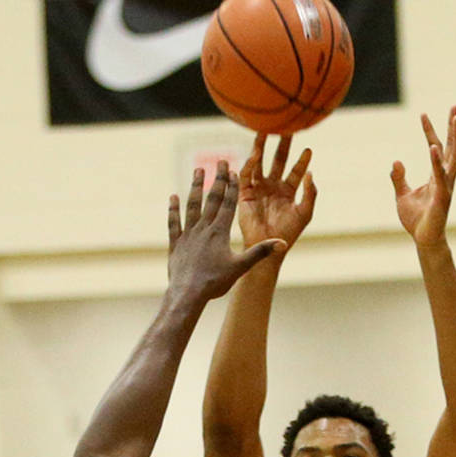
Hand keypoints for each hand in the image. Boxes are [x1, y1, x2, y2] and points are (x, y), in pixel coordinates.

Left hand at [167, 160, 284, 299]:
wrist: (187, 294)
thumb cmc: (214, 282)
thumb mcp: (240, 267)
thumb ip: (260, 252)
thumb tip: (282, 243)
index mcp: (220, 232)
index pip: (229, 204)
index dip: (233, 186)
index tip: (235, 170)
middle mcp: (203, 228)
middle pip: (212, 199)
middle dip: (218, 179)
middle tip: (220, 161)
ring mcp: (188, 235)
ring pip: (192, 205)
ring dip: (196, 187)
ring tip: (198, 170)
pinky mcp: (176, 244)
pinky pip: (174, 223)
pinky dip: (173, 210)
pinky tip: (173, 197)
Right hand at [238, 134, 316, 250]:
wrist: (268, 247)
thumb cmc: (288, 234)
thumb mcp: (305, 213)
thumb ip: (310, 193)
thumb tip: (310, 173)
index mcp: (287, 192)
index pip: (295, 171)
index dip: (302, 160)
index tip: (309, 149)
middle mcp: (272, 187)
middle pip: (277, 161)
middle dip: (281, 145)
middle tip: (286, 127)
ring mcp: (258, 189)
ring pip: (259, 164)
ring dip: (260, 148)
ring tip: (263, 131)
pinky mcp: (245, 195)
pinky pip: (246, 176)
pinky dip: (249, 165)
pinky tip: (255, 155)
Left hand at [391, 107, 455, 248]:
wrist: (423, 239)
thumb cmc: (416, 219)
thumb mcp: (402, 195)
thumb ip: (399, 178)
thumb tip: (396, 162)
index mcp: (436, 176)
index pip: (435, 148)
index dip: (430, 131)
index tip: (423, 114)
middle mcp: (445, 177)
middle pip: (452, 147)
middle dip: (454, 127)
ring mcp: (446, 185)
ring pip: (454, 156)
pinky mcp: (442, 196)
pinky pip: (440, 175)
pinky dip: (436, 161)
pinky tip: (432, 146)